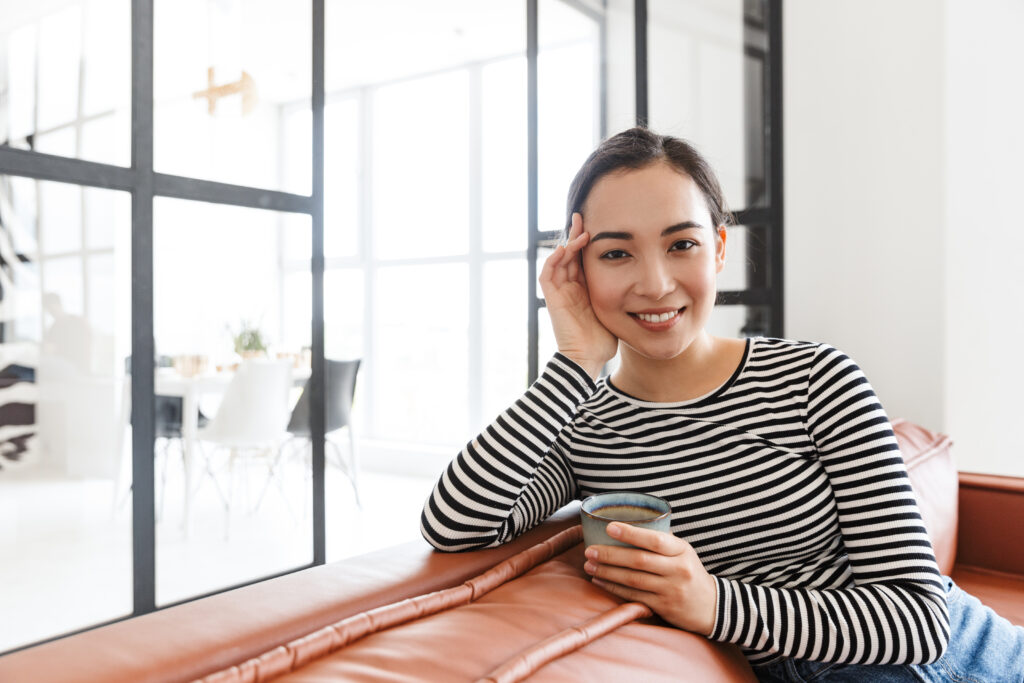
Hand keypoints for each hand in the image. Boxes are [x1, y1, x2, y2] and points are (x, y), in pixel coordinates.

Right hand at [538, 212, 617, 378]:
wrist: (587, 358)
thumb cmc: (604, 340)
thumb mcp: (617, 310)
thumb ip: (623, 295)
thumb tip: (644, 284)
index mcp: (584, 289)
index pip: (584, 259)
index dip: (588, 243)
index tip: (599, 226)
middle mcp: (570, 288)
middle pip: (570, 254)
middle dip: (576, 235)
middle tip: (583, 216)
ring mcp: (560, 293)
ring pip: (559, 260)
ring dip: (568, 243)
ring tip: (579, 228)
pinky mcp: (552, 299)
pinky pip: (548, 274)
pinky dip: (555, 259)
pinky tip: (566, 247)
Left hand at [582, 522, 716, 636]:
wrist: (711, 607)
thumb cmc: (690, 572)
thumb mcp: (683, 552)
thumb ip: (662, 540)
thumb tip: (631, 523)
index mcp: (682, 550)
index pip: (655, 540)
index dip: (631, 533)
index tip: (609, 527)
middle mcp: (678, 570)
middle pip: (639, 561)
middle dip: (611, 554)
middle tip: (590, 549)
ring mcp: (670, 590)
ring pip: (633, 579)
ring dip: (608, 571)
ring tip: (589, 564)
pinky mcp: (663, 607)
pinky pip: (634, 596)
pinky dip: (613, 587)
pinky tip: (599, 579)